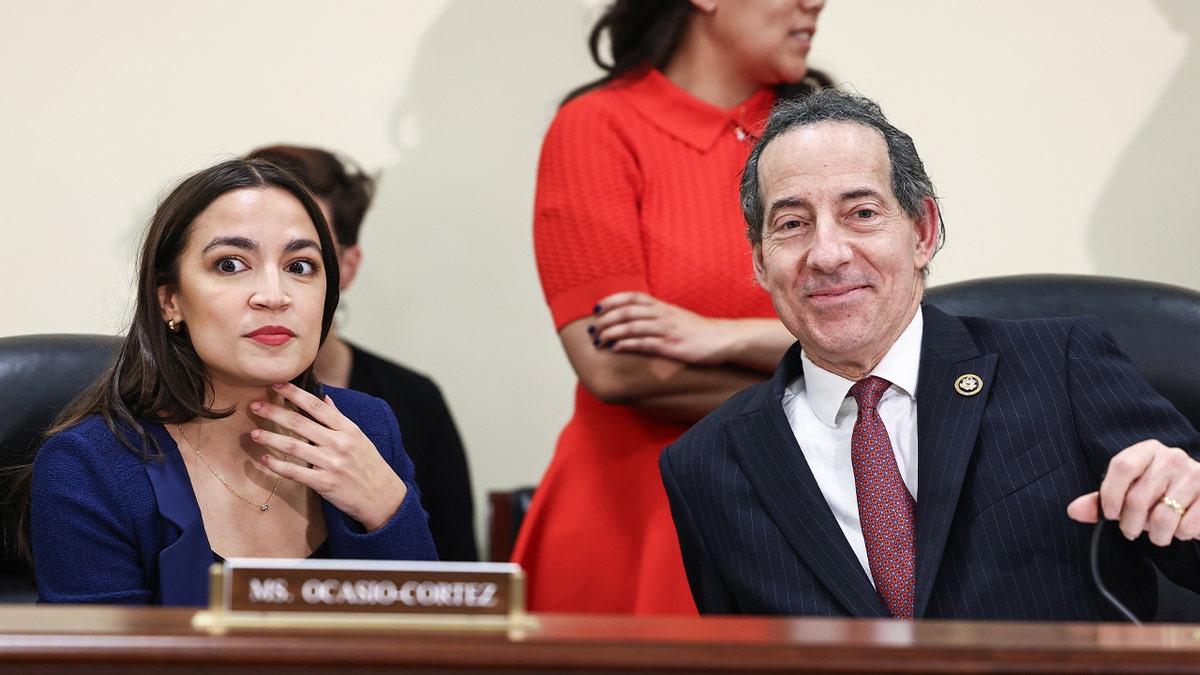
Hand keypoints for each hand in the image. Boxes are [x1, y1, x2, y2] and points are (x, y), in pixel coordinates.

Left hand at [249, 383, 406, 531]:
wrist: (382, 497)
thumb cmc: (370, 466)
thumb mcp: (359, 438)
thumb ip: (339, 419)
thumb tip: (325, 399)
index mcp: (348, 429)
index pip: (316, 406)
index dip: (295, 393)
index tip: (276, 384)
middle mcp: (339, 443)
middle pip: (300, 423)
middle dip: (274, 412)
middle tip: (254, 405)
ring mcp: (331, 464)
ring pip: (293, 447)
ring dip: (270, 438)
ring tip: (253, 433)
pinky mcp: (324, 483)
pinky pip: (295, 472)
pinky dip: (277, 465)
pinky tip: (265, 459)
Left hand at [590, 291, 730, 365]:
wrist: (721, 338)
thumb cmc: (696, 330)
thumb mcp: (674, 317)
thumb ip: (655, 315)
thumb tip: (634, 319)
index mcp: (662, 306)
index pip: (632, 297)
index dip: (612, 300)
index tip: (596, 308)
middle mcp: (662, 314)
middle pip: (627, 312)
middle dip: (606, 319)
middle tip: (591, 329)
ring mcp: (666, 330)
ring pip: (632, 327)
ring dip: (611, 333)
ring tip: (598, 341)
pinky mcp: (670, 346)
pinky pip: (644, 343)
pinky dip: (626, 345)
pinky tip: (615, 348)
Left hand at [1067, 439, 1199, 545]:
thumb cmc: (1160, 492)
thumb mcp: (1130, 491)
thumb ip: (1102, 500)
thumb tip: (1074, 510)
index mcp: (1147, 451)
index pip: (1122, 466)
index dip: (1110, 494)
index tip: (1109, 514)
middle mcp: (1172, 458)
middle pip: (1138, 498)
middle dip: (1129, 524)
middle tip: (1130, 531)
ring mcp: (1194, 475)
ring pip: (1162, 518)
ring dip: (1156, 535)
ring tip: (1158, 533)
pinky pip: (1188, 526)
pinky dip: (1181, 535)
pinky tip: (1181, 528)